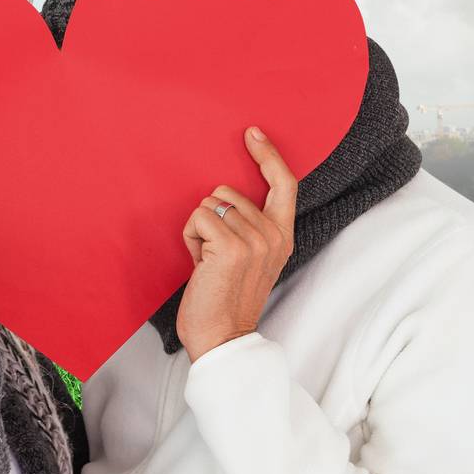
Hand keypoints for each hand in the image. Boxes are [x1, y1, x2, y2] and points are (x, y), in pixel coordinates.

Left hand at [176, 126, 297, 362]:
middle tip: (214, 255)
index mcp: (282, 237)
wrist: (222, 339)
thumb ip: (250, 229)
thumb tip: (226, 197)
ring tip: (207, 262)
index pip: (284, 184)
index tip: (252, 133)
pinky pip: (197, 218)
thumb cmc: (227, 300)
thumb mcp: (252, 260)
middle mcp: (273, 235)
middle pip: (228, 191)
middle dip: (212, 218)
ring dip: (199, 230)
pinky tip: (198, 264)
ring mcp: (254, 240)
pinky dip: (189, 238)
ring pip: (209, 204)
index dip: (269, 154)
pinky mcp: (230, 247)